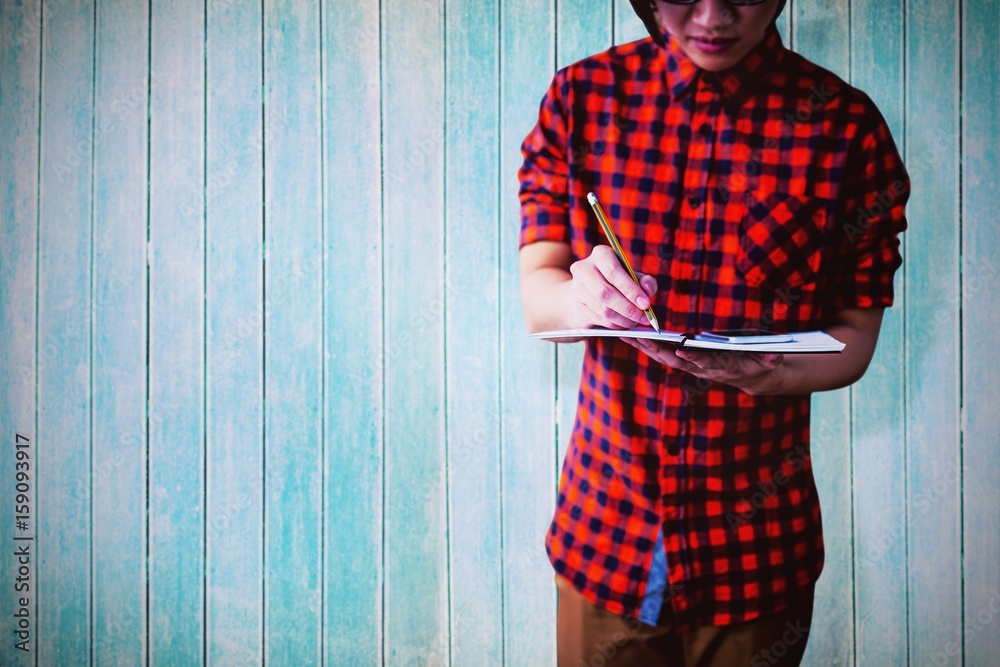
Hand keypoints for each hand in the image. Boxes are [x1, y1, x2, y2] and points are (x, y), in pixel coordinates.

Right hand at [568, 245, 657, 328]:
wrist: (590, 291)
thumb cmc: (617, 281)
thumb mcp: (633, 276)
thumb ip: (645, 281)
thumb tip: (647, 289)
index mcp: (600, 254)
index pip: (613, 272)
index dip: (630, 289)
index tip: (645, 304)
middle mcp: (583, 269)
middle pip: (605, 293)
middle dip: (628, 309)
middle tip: (643, 318)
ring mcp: (576, 289)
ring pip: (602, 309)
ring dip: (622, 319)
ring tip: (635, 322)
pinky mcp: (576, 307)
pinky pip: (597, 319)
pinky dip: (614, 325)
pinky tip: (623, 324)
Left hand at [621, 338, 784, 394]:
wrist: (753, 378)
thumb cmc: (760, 364)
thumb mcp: (769, 362)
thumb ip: (769, 359)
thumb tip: (773, 356)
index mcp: (722, 367)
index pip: (706, 362)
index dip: (694, 357)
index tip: (682, 350)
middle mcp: (702, 369)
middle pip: (675, 360)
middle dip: (657, 349)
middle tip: (640, 336)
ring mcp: (691, 366)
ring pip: (663, 357)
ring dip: (644, 346)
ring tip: (625, 332)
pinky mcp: (685, 361)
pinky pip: (662, 354)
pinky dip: (646, 345)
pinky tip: (630, 335)